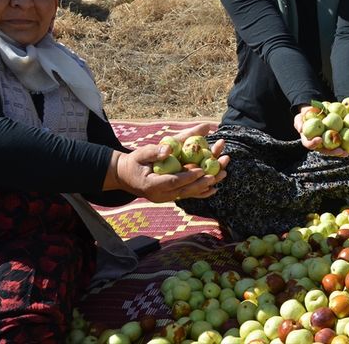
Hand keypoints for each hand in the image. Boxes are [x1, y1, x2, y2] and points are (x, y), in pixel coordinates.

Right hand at [107, 141, 229, 201]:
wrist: (126, 176)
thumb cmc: (134, 162)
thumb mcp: (141, 153)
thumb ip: (155, 152)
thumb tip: (169, 150)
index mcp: (151, 185)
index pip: (172, 182)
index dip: (187, 177)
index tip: (201, 169)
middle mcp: (160, 195)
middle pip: (185, 190)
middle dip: (203, 182)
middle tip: (217, 173)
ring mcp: (166, 198)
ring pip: (189, 193)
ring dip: (207, 185)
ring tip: (223, 175)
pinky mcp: (171, 197)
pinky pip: (188, 195)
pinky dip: (201, 192)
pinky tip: (215, 188)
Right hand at [294, 105, 348, 156]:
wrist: (317, 112)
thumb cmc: (306, 115)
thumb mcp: (300, 117)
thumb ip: (298, 122)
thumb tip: (300, 129)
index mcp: (309, 141)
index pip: (310, 145)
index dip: (314, 143)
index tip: (319, 139)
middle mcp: (320, 145)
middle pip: (326, 151)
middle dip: (333, 152)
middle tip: (340, 151)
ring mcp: (329, 143)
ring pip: (336, 150)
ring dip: (343, 152)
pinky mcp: (337, 138)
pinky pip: (344, 142)